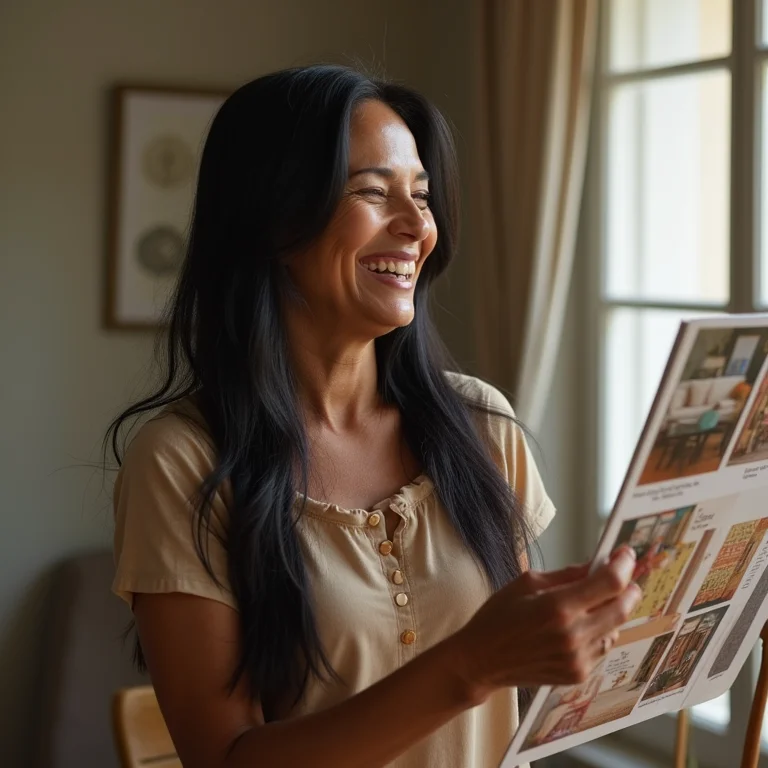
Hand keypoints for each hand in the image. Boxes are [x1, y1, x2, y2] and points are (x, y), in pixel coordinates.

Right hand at [449, 547, 640, 701]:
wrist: (482, 659)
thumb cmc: (499, 615)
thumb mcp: (528, 582)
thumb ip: (567, 574)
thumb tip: (597, 564)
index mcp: (558, 607)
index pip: (609, 583)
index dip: (623, 565)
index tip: (625, 553)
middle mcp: (573, 635)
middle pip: (621, 608)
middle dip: (629, 589)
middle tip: (626, 575)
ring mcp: (578, 659)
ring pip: (615, 629)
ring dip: (613, 610)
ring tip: (597, 600)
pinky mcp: (577, 674)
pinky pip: (602, 647)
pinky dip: (601, 631)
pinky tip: (583, 624)